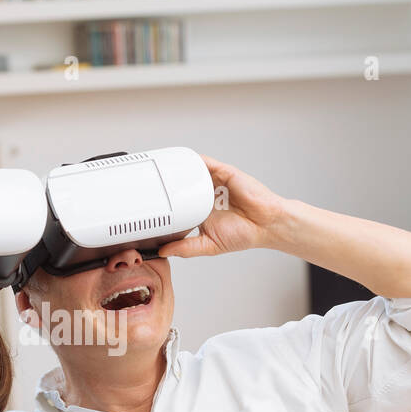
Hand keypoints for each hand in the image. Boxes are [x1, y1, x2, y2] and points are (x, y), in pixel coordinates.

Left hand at [158, 154, 291, 257]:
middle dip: (166, 183)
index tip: (144, 204)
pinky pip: (205, 162)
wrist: (266, 225)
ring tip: (158, 170)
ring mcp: (215, 183)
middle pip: (182, 184)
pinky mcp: (224, 173)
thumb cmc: (244, 234)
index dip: (163, 202)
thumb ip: (185, 248)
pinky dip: (192, 160)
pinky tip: (180, 161)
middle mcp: (206, 194)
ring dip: (176, 169)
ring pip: (191, 172)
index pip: (178, 203)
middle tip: (146, 184)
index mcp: (201, 211)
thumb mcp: (208, 245)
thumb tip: (163, 250)